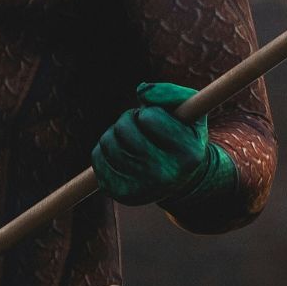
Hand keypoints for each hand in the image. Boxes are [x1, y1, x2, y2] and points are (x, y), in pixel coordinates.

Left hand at [90, 81, 211, 205]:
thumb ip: (170, 93)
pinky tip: (122, 153)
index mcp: (189, 155)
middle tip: (141, 127)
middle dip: (130, 119)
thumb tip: (141, 92)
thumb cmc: (182, 134)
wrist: (178, 176)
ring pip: (108, 141)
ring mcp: (143, 189)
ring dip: (116, 133)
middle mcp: (167, 176)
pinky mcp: (121, 193)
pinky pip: (97, 157)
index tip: (158, 120)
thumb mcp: (189, 109)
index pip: (150, 117)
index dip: (150, 112)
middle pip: (124, 129)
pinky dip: (105, 148)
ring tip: (132, 139)